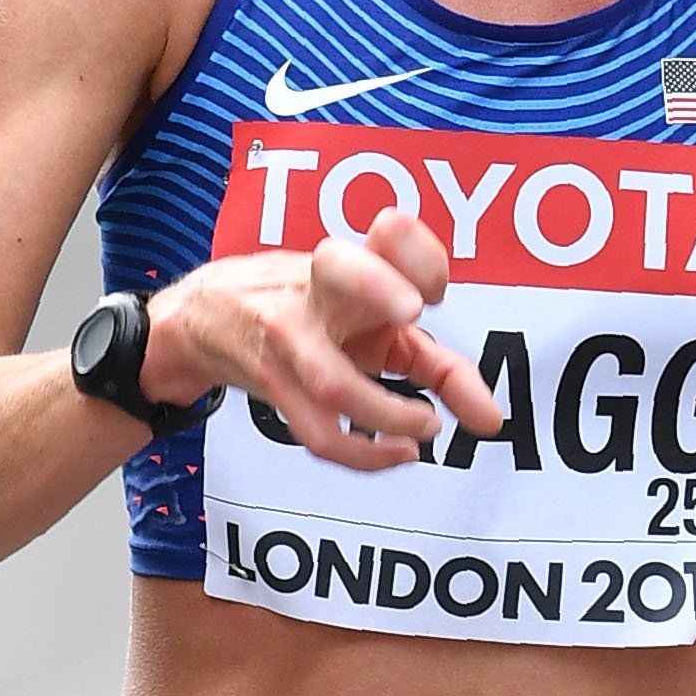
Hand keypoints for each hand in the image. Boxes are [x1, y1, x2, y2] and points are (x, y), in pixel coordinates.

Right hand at [144, 209, 504, 470]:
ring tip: (426, 426)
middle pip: (340, 272)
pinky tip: (399, 454)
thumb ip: (434, 359)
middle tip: (415, 313)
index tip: (427, 294)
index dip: (406, 260)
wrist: (205, 319)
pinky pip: (317, 432)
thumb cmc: (302, 307)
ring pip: (332, 379)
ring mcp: (286, 339)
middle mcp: (311, 291)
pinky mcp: (272, 386)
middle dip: (376, 284)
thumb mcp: (360, 308)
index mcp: (341, 264)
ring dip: (387, 410)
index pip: (384, 241)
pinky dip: (365, 453)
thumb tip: (490, 416)